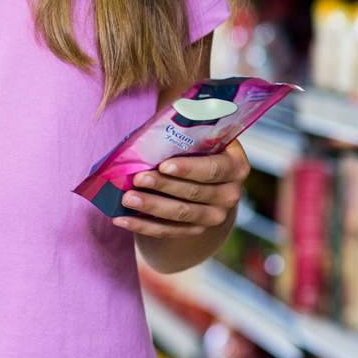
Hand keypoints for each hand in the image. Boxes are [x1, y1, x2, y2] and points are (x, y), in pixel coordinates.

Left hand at [113, 141, 249, 239]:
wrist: (198, 172)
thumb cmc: (192, 143)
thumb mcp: (194, 132)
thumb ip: (182, 128)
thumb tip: (153, 126)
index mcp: (235, 166)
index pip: (214, 169)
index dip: (189, 169)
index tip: (164, 165)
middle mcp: (230, 194)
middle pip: (195, 193)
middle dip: (163, 186)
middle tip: (138, 179)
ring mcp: (215, 216)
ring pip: (182, 214)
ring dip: (152, 207)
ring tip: (127, 198)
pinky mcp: (195, 230)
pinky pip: (168, 231)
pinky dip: (143, 226)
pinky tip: (121, 220)